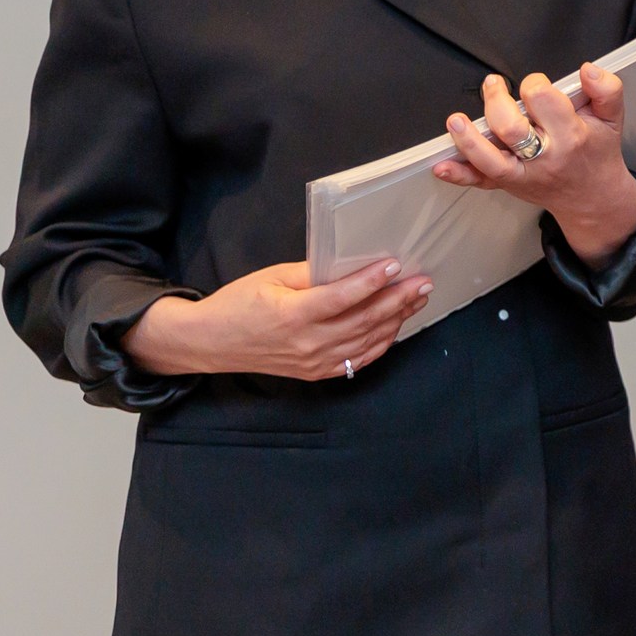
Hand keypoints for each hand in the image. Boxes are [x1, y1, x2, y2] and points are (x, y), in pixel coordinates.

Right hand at [123, 260, 431, 380]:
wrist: (211, 342)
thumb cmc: (239, 303)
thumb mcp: (271, 278)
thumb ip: (310, 273)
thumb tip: (349, 264)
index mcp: (293, 315)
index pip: (343, 297)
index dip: (372, 281)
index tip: (396, 264)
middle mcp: (308, 343)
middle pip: (364, 320)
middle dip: (399, 299)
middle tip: (423, 281)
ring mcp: (314, 362)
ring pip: (367, 341)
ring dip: (397, 319)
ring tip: (418, 298)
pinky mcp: (316, 372)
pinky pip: (359, 360)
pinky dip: (381, 342)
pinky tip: (396, 325)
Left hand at [434, 64, 635, 266]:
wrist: (593, 197)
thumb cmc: (598, 152)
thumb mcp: (613, 118)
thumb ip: (608, 90)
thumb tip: (588, 70)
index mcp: (571, 135)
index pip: (543, 101)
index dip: (535, 84)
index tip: (536, 85)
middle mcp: (544, 156)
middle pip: (511, 129)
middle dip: (496, 102)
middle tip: (493, 86)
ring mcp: (523, 174)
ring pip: (490, 159)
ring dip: (469, 139)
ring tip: (455, 120)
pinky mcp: (509, 184)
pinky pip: (480, 181)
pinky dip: (460, 175)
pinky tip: (442, 166)